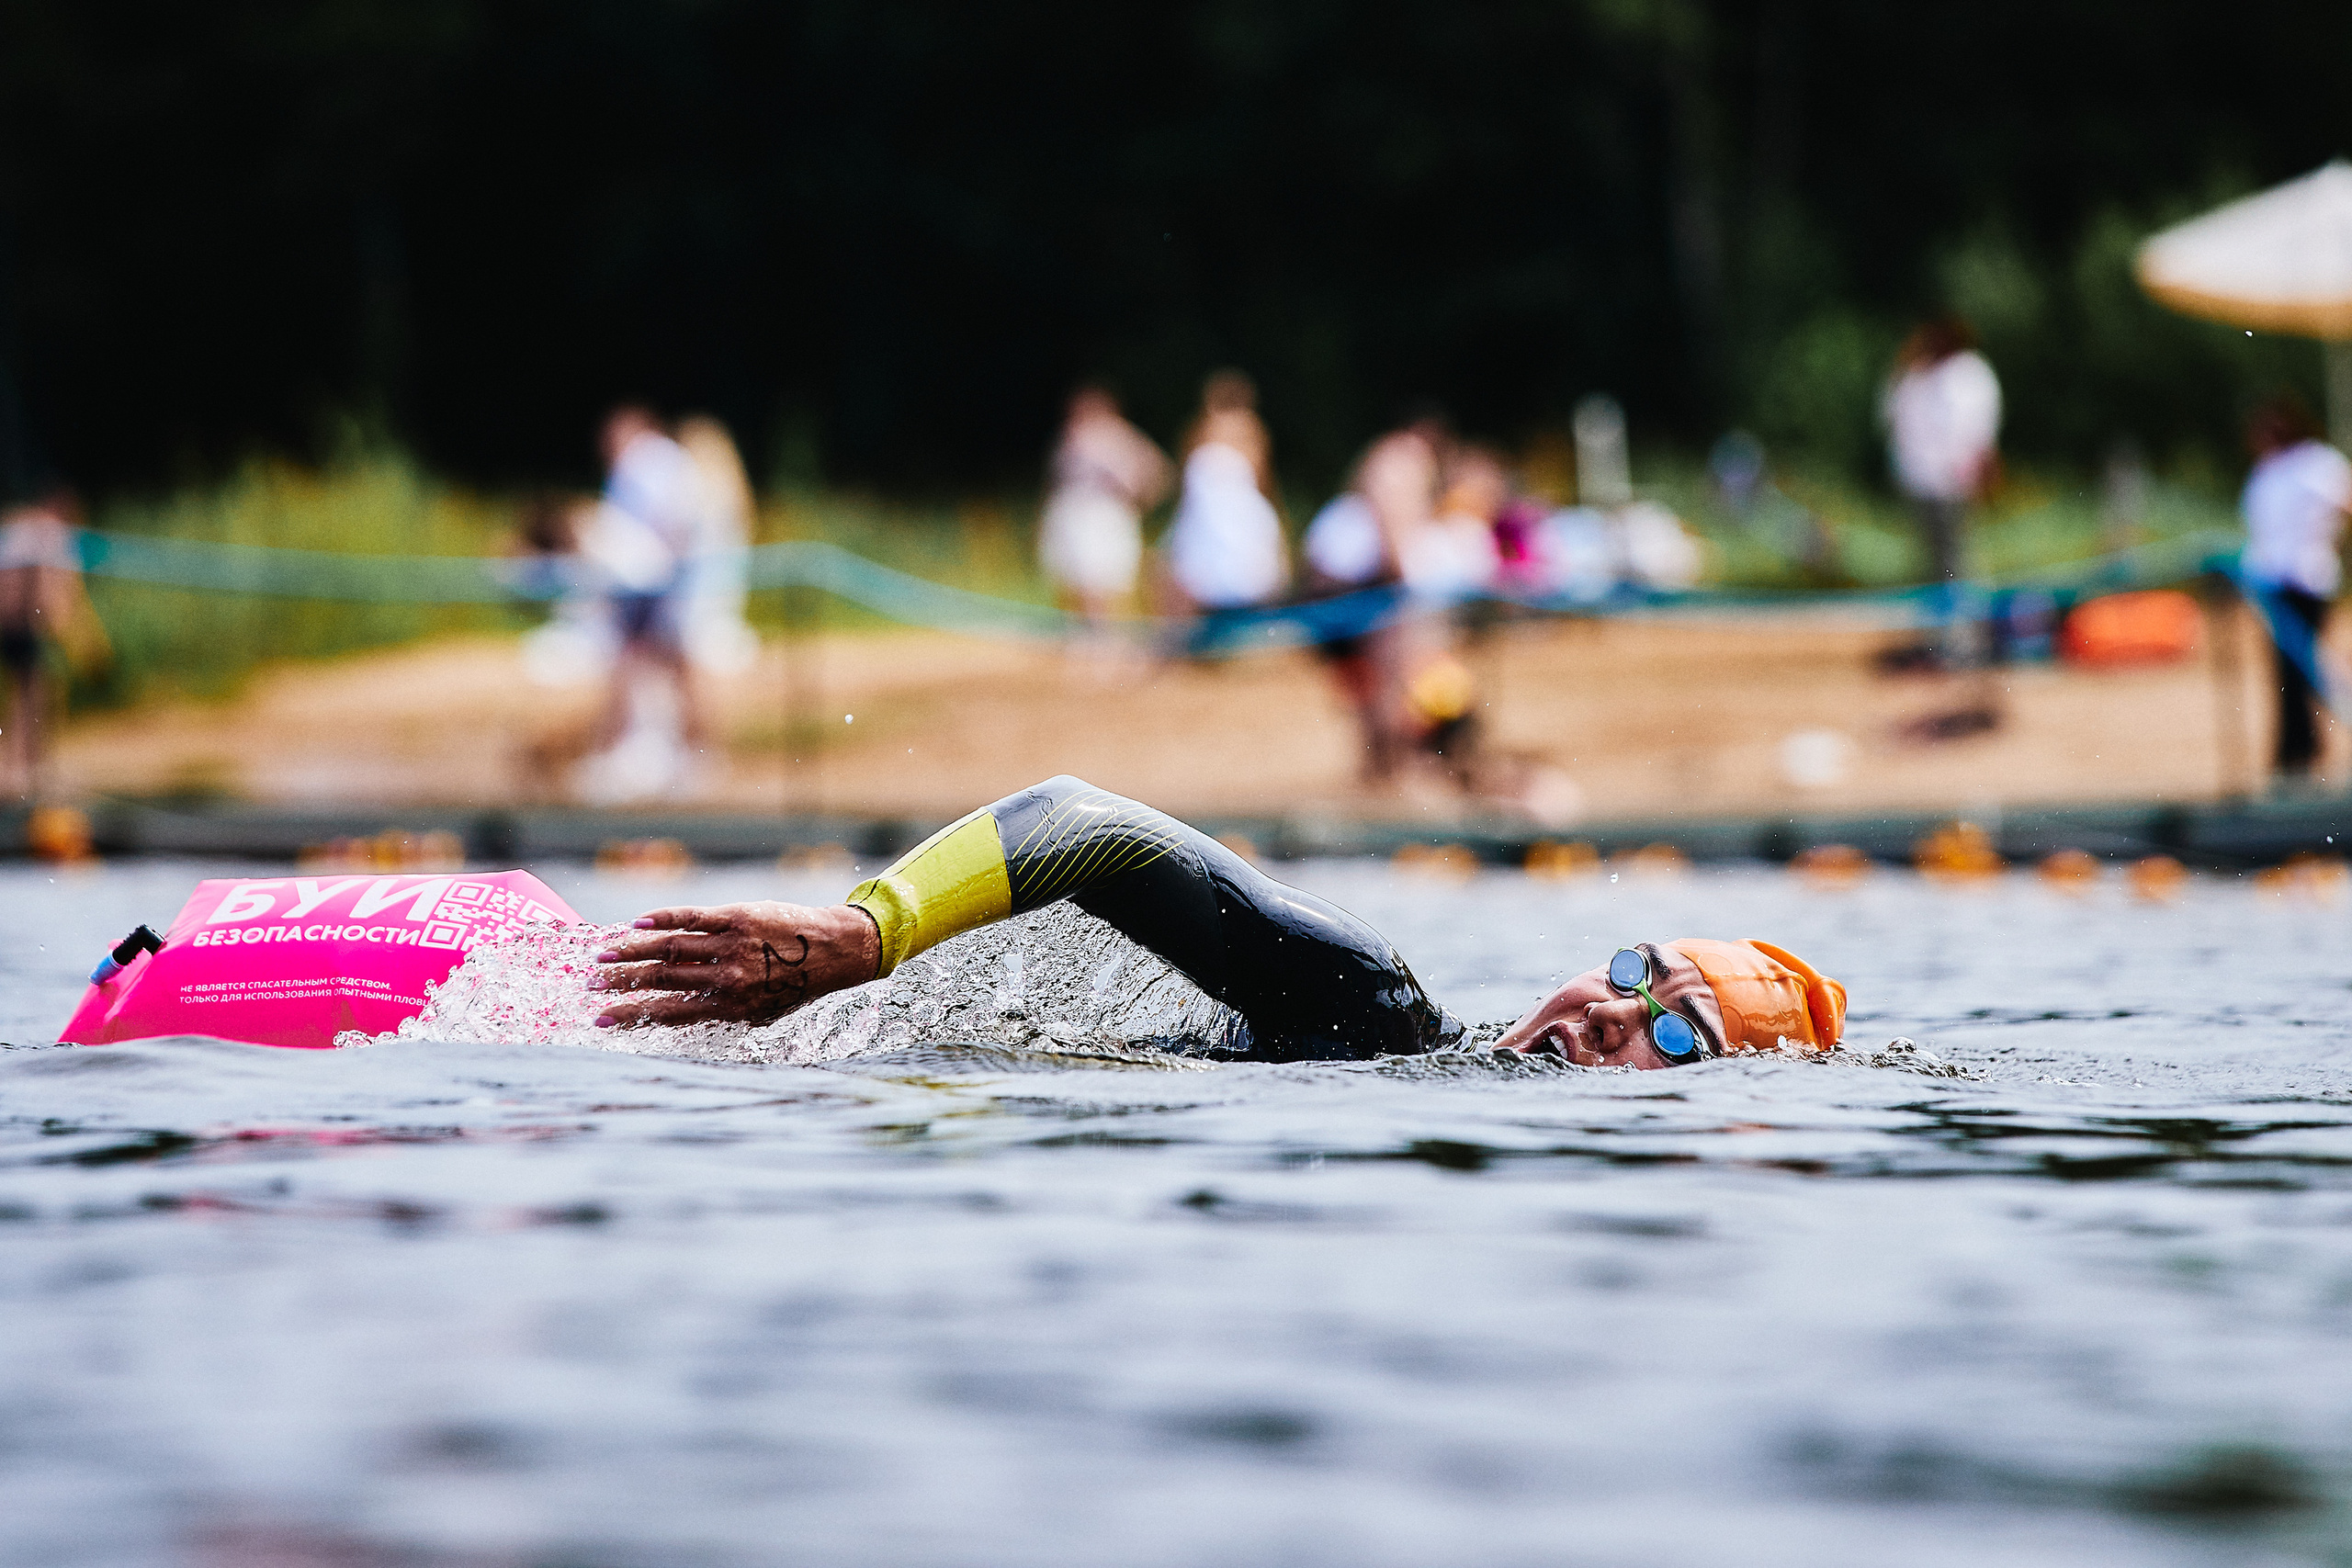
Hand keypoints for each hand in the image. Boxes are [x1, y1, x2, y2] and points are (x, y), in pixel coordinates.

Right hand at [592, 901, 880, 1028]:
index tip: (601, 1020)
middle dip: (622, 984)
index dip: (631, 1017)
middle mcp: (727, 978)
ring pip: (671, 948)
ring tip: (603, 955)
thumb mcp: (760, 1013)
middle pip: (662, 980)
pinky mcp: (737, 917)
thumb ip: (720, 1013)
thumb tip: (677, 1018)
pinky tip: (638, 923)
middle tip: (590, 984)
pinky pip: (694, 917)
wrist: (833, 951)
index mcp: (729, 1007)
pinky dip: (664, 918)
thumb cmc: (794, 986)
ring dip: (632, 952)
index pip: (668, 1013)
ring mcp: (731, 946)